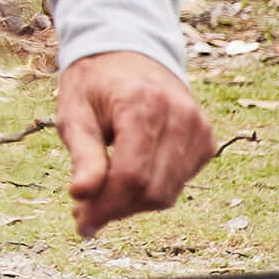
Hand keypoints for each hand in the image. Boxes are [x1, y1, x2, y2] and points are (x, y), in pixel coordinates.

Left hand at [56, 49, 214, 236]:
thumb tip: (81, 196)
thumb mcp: (73, 111)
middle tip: (85, 215)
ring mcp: (199, 130)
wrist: (131, 55)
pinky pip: (178, 183)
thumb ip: (82, 154)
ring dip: (132, 205)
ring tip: (101, 199)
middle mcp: (181, 118)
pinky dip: (151, 191)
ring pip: (168, 193)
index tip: (81, 224)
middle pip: (152, 190)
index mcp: (144, 106)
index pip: (131, 175)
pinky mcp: (206, 142)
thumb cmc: (94, 83)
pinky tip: (126, 180)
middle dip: (117, 210)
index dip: (106, 206)